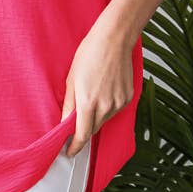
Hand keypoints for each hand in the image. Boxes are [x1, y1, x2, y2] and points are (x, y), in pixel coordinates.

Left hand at [60, 11, 134, 156]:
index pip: (81, 135)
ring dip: (96, 116)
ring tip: (92, 94)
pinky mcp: (128, 98)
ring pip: (104, 119)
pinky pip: (115, 110)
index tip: (69, 152)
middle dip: (84, 129)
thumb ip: (69, 105)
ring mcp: (119, 103)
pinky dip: (107, 106)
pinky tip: (104, 90)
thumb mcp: (71, 79)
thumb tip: (64, 123)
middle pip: (93, 129)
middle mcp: (106, 106)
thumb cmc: (89, 54)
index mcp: (88, 102)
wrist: (113, 40)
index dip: (74, 146)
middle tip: (76, 121)